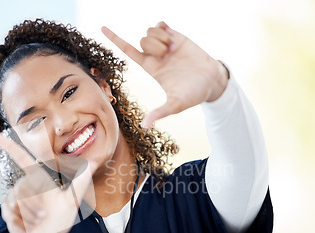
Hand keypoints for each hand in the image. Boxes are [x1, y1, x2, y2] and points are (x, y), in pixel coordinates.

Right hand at [0, 133, 93, 232]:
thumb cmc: (61, 219)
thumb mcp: (72, 202)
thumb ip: (81, 182)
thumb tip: (95, 161)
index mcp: (38, 179)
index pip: (22, 159)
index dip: (10, 147)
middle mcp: (25, 186)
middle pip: (22, 188)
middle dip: (34, 205)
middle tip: (44, 215)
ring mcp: (14, 199)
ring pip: (16, 201)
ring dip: (30, 215)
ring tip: (37, 221)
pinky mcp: (7, 211)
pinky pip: (10, 213)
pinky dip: (22, 223)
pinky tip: (28, 227)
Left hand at [102, 22, 228, 127]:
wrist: (212, 82)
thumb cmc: (194, 95)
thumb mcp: (175, 105)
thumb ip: (160, 113)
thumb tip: (144, 126)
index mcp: (151, 69)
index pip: (128, 52)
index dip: (115, 39)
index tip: (102, 28)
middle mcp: (155, 56)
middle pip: (140, 41)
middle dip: (150, 45)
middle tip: (165, 55)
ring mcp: (166, 45)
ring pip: (149, 32)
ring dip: (158, 39)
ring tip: (171, 49)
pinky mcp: (176, 37)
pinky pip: (160, 25)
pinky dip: (163, 30)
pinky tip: (172, 41)